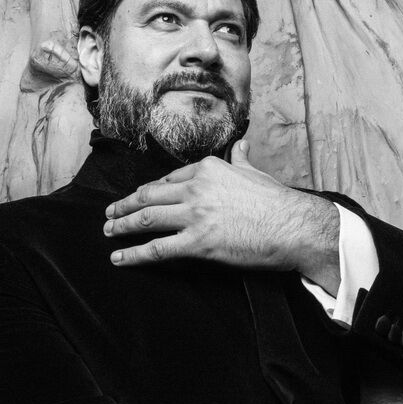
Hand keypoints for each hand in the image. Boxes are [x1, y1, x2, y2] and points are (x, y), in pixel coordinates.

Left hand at [104, 140, 340, 290]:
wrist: (294, 225)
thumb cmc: (278, 201)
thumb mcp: (255, 172)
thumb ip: (241, 158)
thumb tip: (242, 145)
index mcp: (208, 168)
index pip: (168, 179)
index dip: (148, 191)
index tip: (138, 198)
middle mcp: (196, 188)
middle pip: (148, 196)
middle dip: (124, 205)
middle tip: (109, 213)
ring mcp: (194, 214)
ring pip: (146, 218)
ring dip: (122, 225)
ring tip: (108, 231)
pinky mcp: (197, 242)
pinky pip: (156, 249)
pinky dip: (133, 254)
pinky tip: (119, 258)